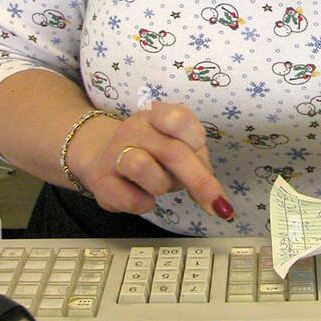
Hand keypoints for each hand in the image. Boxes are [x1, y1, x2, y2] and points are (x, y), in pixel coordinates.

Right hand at [68, 102, 233, 220]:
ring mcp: (114, 153)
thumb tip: (219, 203)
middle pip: (171, 151)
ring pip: (142, 167)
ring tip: (160, 186)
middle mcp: (134, 129)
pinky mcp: (101, 181)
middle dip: (198, 181)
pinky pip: (129, 198)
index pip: (178, 117)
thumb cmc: (153, 154)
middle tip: (215, 204)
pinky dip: (144, 204)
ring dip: (162, 185)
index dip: (195, 138)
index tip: (198, 150)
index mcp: (157, 115)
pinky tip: (145, 199)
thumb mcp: (180, 149)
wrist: (104, 160)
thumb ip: (199, 165)